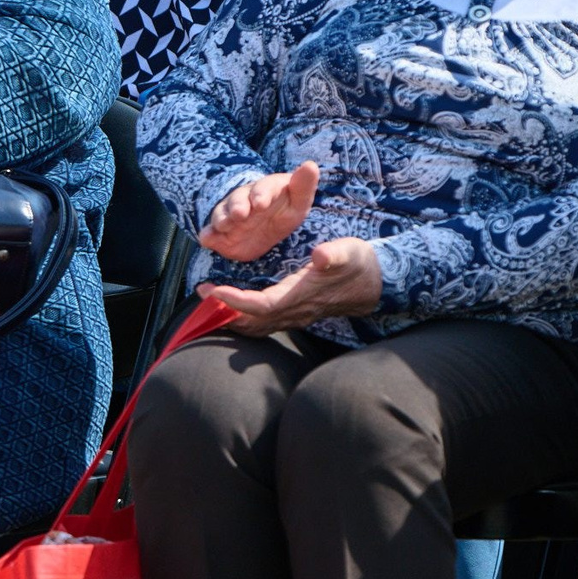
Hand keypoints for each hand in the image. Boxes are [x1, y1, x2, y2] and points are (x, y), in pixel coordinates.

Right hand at [197, 161, 319, 261]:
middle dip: (237, 206)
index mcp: (264, 191)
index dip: (260, 194)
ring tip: (224, 225)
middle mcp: (243, 200)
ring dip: (222, 218)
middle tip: (239, 214)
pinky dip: (208, 235)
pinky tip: (206, 239)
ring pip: (222, 214)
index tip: (260, 203)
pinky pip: (211, 232)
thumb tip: (311, 164)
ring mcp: (229, 216)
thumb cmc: (284, 211)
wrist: (265, 232)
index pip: (262, 188)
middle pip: (237, 199)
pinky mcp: (219, 233)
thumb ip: (303, 186)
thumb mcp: (298, 202)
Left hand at [197, 236, 381, 334]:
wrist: (375, 284)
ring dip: (230, 317)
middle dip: (225, 312)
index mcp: (302, 295)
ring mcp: (294, 316)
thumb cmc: (359, 265)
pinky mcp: (293, 314)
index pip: (263, 305)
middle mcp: (295, 311)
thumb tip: (320, 255)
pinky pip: (262, 323)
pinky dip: (241, 317)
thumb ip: (335, 254)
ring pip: (256, 326)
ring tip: (207, 302)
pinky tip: (227, 307)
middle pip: (253, 322)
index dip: (238, 302)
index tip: (216, 291)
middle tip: (201, 294)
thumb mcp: (350, 252)